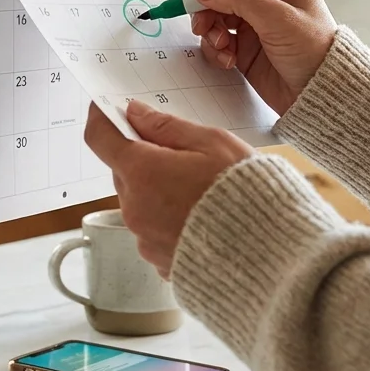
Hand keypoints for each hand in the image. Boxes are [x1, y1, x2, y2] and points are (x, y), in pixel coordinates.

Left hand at [84, 101, 253, 277]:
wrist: (269, 256)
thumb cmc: (246, 195)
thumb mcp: (213, 144)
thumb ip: (167, 127)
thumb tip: (136, 114)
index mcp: (142, 173)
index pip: (100, 138)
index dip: (103, 119)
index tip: (110, 109)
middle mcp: (134, 208)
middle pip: (124, 171)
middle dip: (144, 158)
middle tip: (182, 154)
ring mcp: (145, 239)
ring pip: (139, 202)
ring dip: (158, 191)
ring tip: (201, 191)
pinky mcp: (159, 261)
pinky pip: (154, 230)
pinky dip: (169, 220)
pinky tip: (201, 217)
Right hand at [188, 0, 339, 114]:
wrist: (319, 95)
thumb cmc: (314, 52)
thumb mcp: (279, 20)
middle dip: (206, 5)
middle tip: (202, 24)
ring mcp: (252, 21)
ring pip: (213, 13)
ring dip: (210, 29)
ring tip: (222, 46)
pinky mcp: (243, 45)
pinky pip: (216, 39)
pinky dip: (216, 49)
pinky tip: (229, 61)